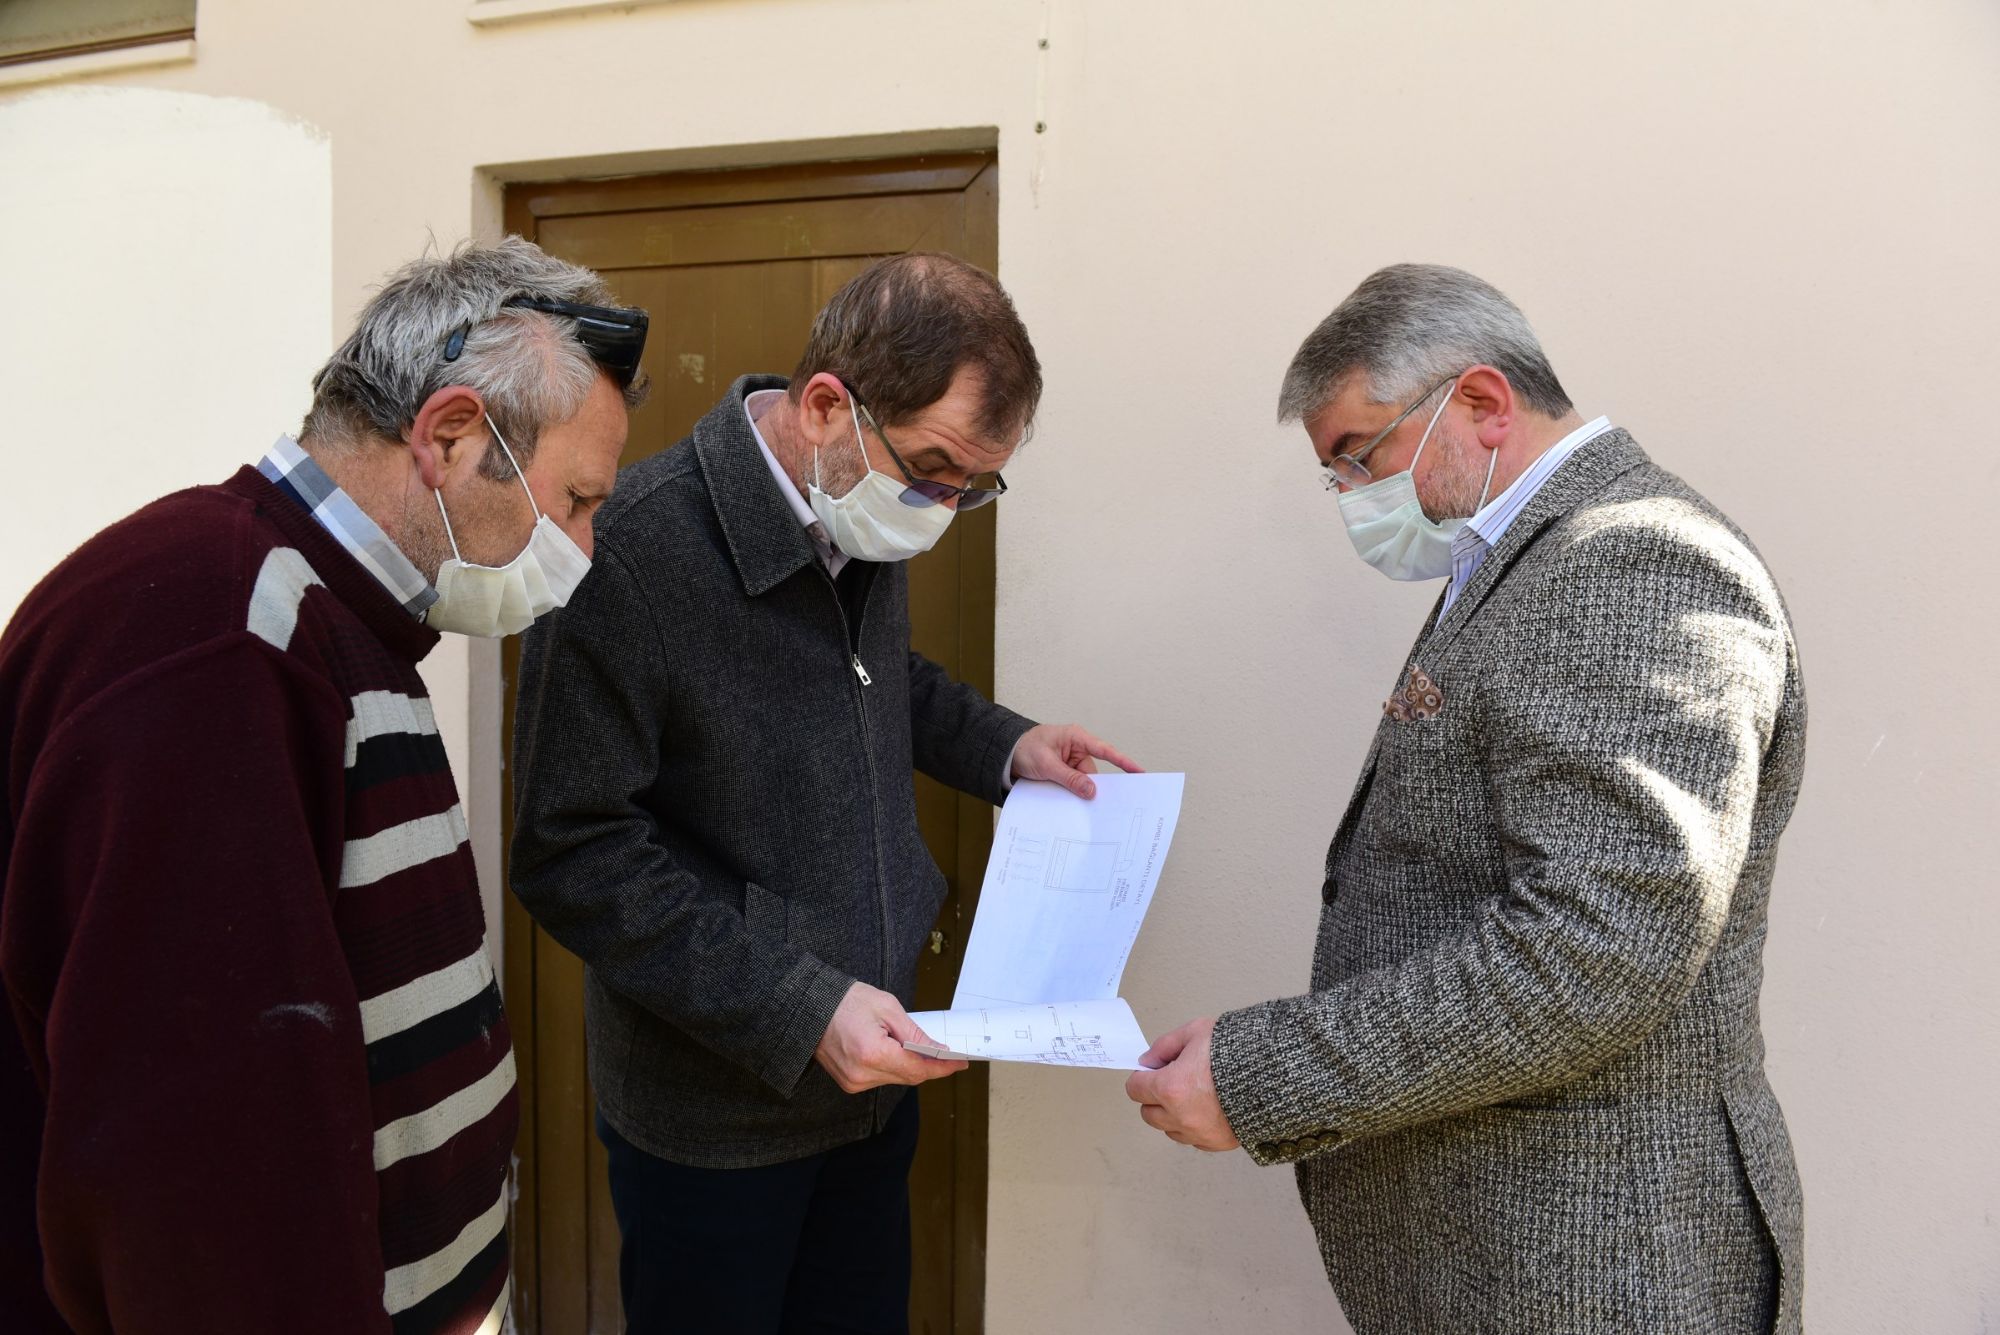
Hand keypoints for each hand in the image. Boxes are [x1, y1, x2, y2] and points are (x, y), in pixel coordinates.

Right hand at [814, 981, 967, 1093]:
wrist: (811, 1006)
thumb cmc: (846, 1001)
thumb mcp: (887, 1008)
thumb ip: (914, 1033)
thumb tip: (937, 1049)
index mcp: (872, 1053)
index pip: (918, 1069)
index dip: (942, 1067)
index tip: (959, 1062)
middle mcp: (862, 1074)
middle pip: (909, 1077)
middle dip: (929, 1065)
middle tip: (945, 1052)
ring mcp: (853, 1081)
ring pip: (896, 1079)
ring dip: (909, 1065)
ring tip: (912, 1044)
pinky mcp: (849, 1083)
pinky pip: (881, 1078)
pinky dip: (892, 1066)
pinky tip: (893, 1050)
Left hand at [1010, 723, 1142, 798]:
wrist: (1004, 753)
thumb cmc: (1023, 748)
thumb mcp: (1046, 764)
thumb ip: (1069, 778)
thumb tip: (1091, 791)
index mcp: (1076, 738)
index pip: (1105, 751)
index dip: (1123, 762)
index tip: (1139, 772)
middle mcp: (1077, 750)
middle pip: (1094, 773)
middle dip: (1095, 788)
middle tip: (1105, 807)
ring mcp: (1070, 763)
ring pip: (1083, 783)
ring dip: (1079, 794)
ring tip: (1078, 808)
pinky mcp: (1063, 773)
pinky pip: (1073, 786)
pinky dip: (1072, 795)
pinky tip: (1069, 806)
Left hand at [1124, 1017, 1239, 1150]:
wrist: (1275, 1073)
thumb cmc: (1238, 1051)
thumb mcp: (1196, 1032)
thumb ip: (1165, 1046)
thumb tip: (1148, 1061)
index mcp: (1170, 1088)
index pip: (1135, 1089)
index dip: (1141, 1077)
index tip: (1151, 1072)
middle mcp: (1180, 1116)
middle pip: (1148, 1114)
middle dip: (1154, 1097)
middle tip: (1172, 1081)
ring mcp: (1198, 1133)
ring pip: (1168, 1130)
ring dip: (1172, 1115)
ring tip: (1192, 1095)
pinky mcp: (1216, 1143)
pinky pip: (1192, 1140)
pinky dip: (1193, 1127)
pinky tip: (1207, 1109)